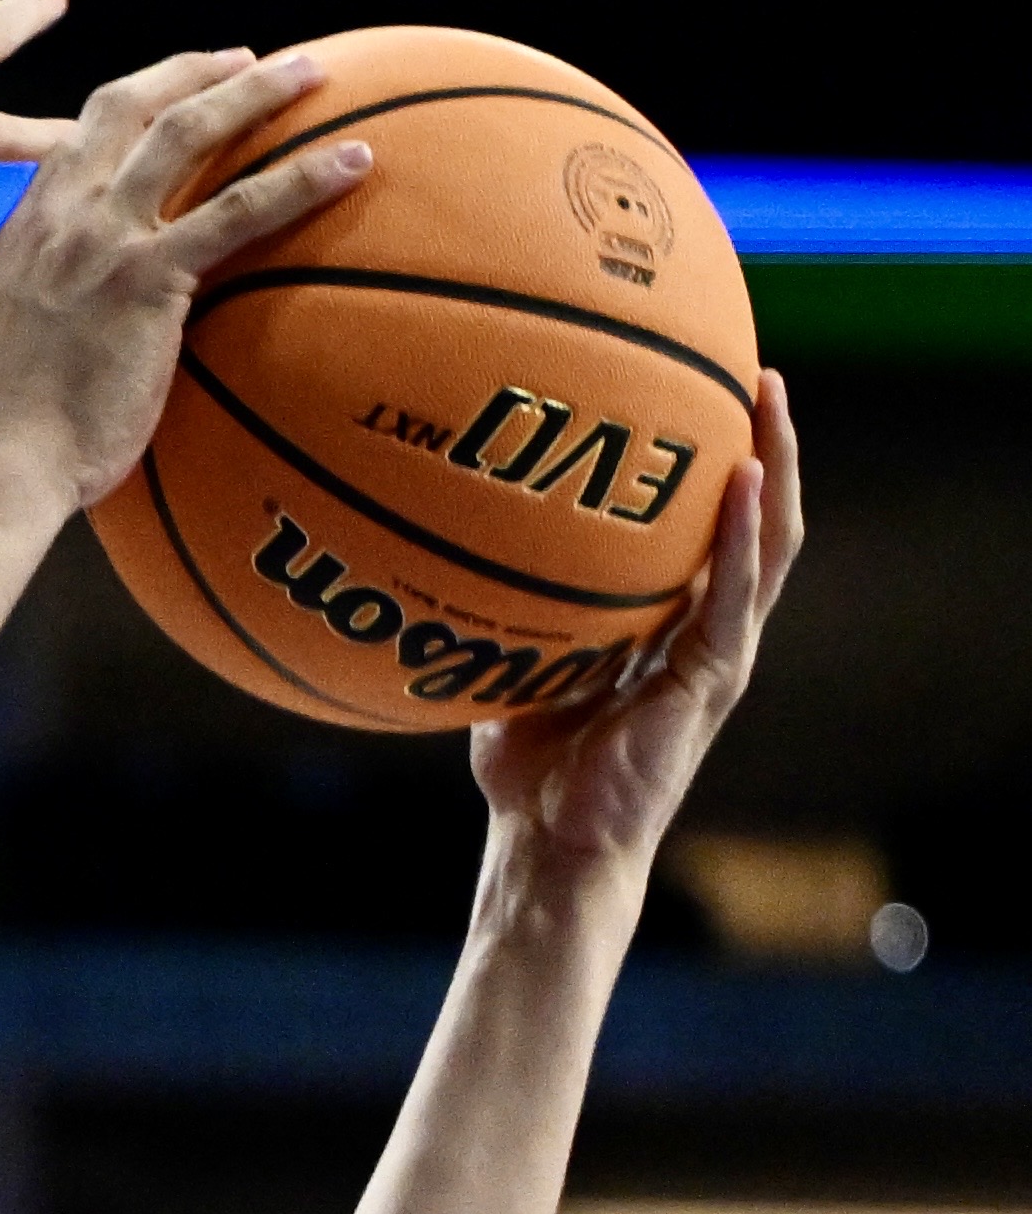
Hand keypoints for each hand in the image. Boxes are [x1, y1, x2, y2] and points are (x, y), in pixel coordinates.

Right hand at [0, 47, 368, 506]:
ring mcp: (101, 241)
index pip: (84, 133)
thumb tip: (115, 307)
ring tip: (316, 75)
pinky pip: (238, 211)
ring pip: (186, 135)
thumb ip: (67, 296)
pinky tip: (355, 163)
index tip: (189, 84)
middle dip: (198, 71)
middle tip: (258, 59)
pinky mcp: (147, 277)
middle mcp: (61, 217)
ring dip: (257, 93)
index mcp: (28, 227)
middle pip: (132, 108)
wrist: (6, 460)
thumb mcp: (29, 335)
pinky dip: (302, 179)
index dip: (143, 96)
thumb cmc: (20, 427)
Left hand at [473, 371, 806, 873]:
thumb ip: (507, 611)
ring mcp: (718, 654)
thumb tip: (439, 546)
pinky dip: (740, 537)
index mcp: (670, 626)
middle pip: (756, 518)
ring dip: (774, 467)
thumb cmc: (527, 768)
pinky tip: (743, 482)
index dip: (716, 465)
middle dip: (764, 442)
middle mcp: (705, 631)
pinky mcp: (713, 680)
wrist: (550, 843)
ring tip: (767, 398)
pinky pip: (733, 595)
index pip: (708, 529)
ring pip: (768, 544)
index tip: (703, 393)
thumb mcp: (514, 667)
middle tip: (756, 370)